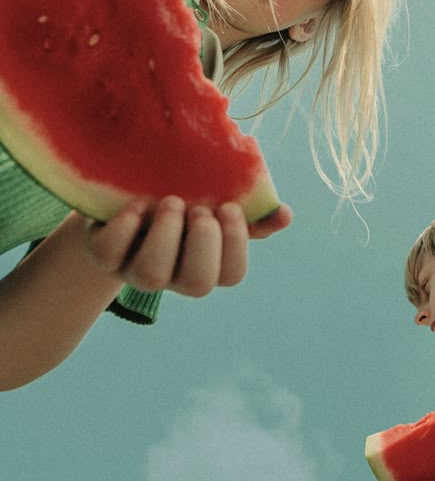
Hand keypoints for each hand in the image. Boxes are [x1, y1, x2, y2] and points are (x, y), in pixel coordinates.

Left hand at [85, 195, 290, 296]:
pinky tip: (137, 204)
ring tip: (170, 202)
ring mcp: (136, 267)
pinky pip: (110, 252)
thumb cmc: (182, 202)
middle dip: (204, 242)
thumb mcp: (215, 204)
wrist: (123, 196)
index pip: (232, 274)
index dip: (235, 243)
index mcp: (206, 262)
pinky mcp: (104, 254)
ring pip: (153, 275)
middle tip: (199, 209)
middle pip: (197, 284)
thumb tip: (285, 215)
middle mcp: (173, 274)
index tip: (228, 207)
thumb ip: (251, 212)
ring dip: (167, 234)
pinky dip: (126, 225)